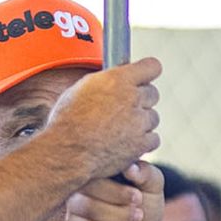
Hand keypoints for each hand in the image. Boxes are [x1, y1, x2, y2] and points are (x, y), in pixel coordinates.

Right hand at [44, 57, 162, 181]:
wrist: (66, 152)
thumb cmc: (68, 122)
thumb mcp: (83, 88)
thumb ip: (107, 81)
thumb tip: (118, 78)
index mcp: (118, 79)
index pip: (151, 67)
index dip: (147, 73)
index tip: (143, 79)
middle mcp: (132, 98)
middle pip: (153, 94)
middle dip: (141, 100)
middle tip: (125, 110)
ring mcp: (138, 122)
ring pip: (153, 118)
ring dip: (142, 122)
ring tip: (122, 130)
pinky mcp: (140, 145)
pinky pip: (153, 139)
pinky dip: (143, 142)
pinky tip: (128, 143)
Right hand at [67, 160, 162, 220]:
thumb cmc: (145, 206)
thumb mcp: (153, 185)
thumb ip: (145, 173)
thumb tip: (129, 168)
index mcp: (99, 167)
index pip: (97, 167)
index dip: (118, 184)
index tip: (138, 195)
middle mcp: (82, 183)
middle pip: (89, 187)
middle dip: (119, 199)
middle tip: (138, 205)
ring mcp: (75, 205)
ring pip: (87, 208)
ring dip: (117, 215)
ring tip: (135, 218)